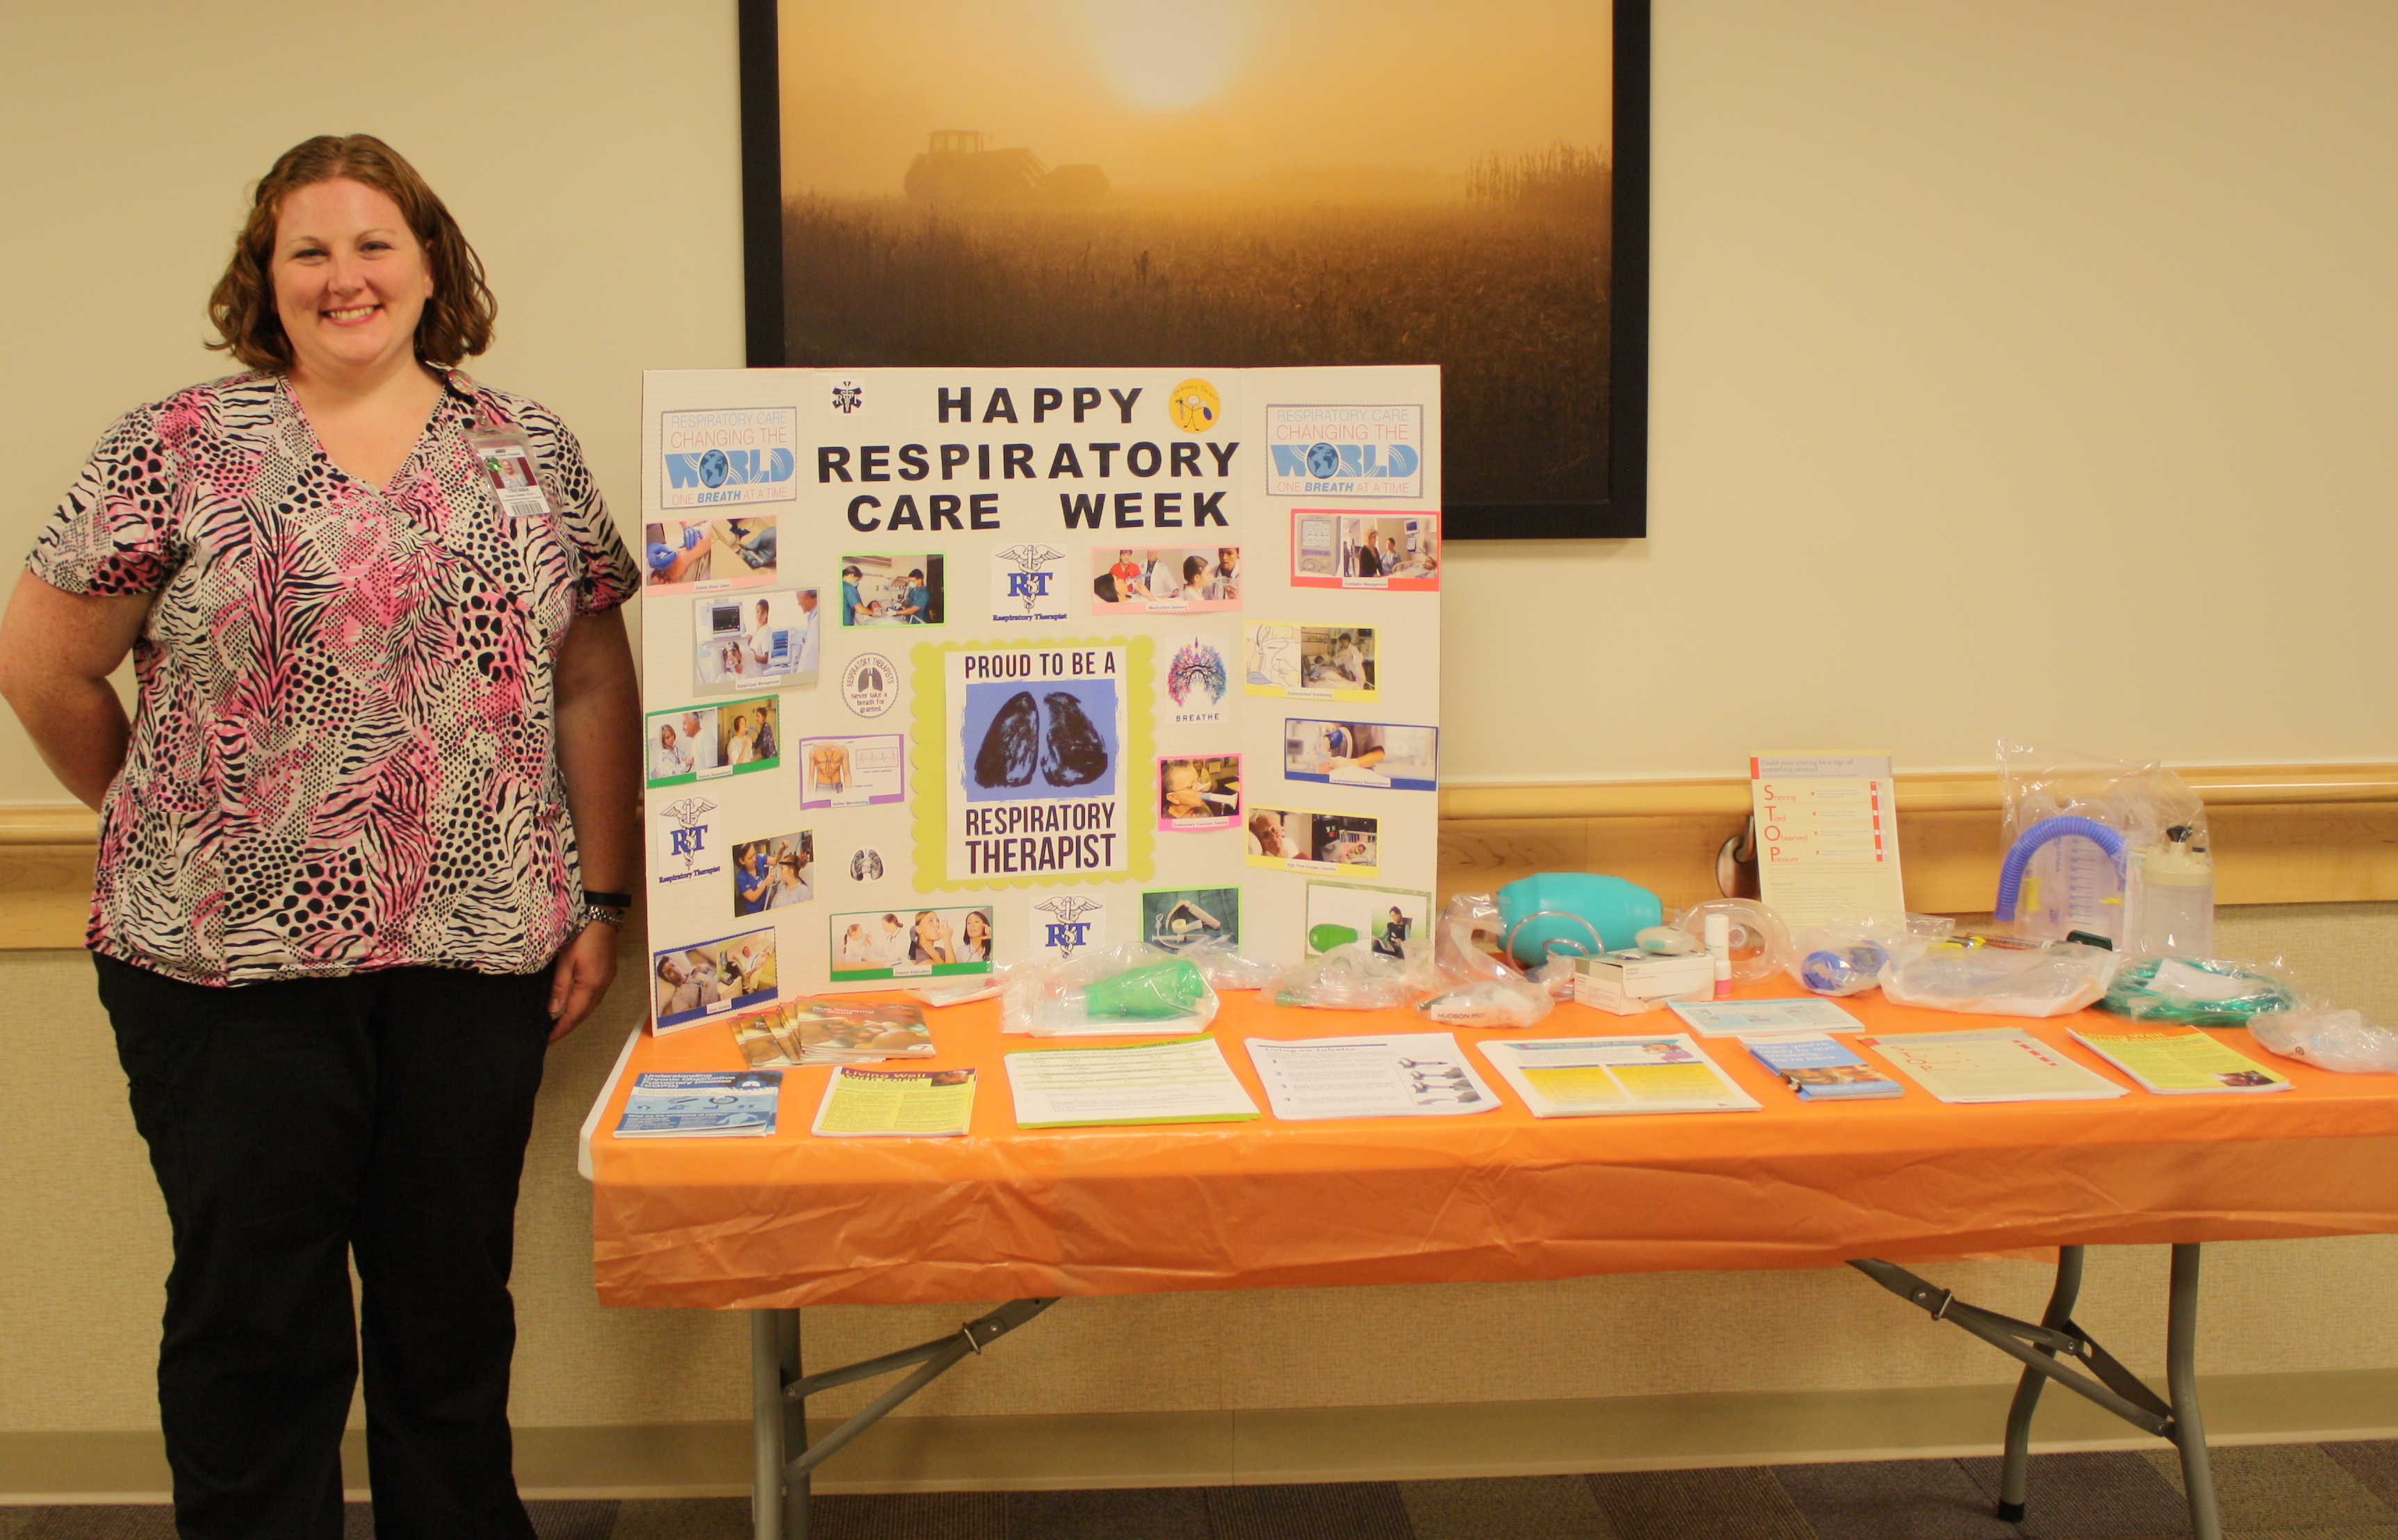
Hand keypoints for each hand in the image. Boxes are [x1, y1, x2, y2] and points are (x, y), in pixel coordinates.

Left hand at [548, 921, 619, 1041]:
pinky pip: (595, 997)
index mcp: (590, 986)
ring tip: (561, 1024)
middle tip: (552, 1035)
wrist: (602, 916)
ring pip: (591, 1007)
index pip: (574, 1015)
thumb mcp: (565, 960)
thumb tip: (554, 1010)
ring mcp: (607, 980)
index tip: (547, 1040)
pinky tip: (575, 1005)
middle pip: (584, 1014)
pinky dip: (583, 1006)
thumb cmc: (581, 935)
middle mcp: (602, 987)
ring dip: (576, 1017)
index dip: (560, 1029)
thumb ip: (560, 986)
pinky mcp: (608, 974)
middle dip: (568, 1026)